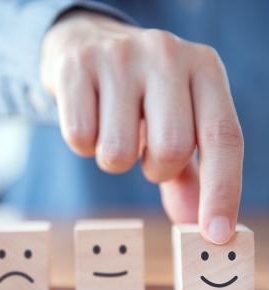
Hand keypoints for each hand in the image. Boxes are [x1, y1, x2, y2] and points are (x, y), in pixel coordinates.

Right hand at [40, 10, 242, 243]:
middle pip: (171, 149)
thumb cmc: (138, 93)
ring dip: (114, 158)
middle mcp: (166, 55)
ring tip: (113, 129)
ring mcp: (119, 58)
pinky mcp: (77, 68)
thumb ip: (187, 173)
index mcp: (204, 68)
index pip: (223, 138)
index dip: (222, 192)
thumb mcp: (173, 120)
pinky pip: (79, 139)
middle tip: (143, 153)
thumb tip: (194, 223)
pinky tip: (88, 118)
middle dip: (153, 169)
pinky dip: (83, 144)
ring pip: (118, 151)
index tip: (214, 236)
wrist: (88, 43)